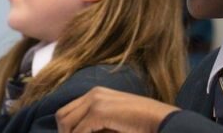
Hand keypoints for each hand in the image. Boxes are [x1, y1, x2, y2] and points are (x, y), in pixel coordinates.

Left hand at [56, 87, 179, 132]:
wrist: (160, 120)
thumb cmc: (140, 124)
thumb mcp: (113, 122)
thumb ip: (97, 127)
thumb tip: (79, 132)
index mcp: (96, 94)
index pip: (68, 111)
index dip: (66, 129)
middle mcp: (93, 94)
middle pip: (62, 115)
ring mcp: (95, 101)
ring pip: (66, 123)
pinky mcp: (99, 112)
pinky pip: (78, 132)